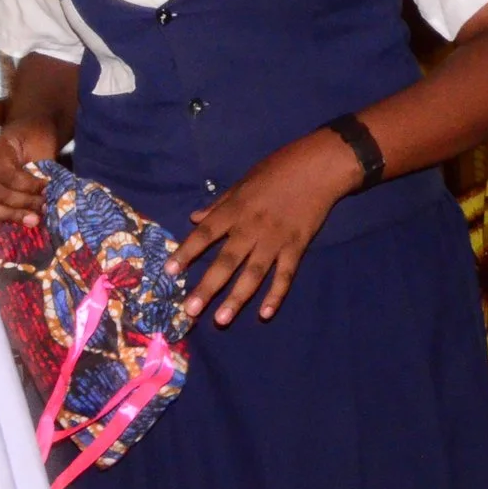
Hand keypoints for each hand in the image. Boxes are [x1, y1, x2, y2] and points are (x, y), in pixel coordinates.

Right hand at [0, 122, 55, 223]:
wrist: (27, 137)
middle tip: (43, 207)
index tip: (47, 188)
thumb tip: (48, 196)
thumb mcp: (42, 149)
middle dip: (21, 205)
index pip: (6, 174)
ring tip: (33, 219)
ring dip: (11, 216)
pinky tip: (11, 222)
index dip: (28, 186)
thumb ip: (43, 172)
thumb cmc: (36, 142)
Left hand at [168, 131, 356, 325]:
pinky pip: (285, 275)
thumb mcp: (242, 182)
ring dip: (237, 298)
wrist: (318, 168)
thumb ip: (218, 204)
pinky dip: (276, 294)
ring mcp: (275, 240)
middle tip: (190, 310)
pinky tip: (265, 313)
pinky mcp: (297, 247)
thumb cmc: (277, 170)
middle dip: (207, 287)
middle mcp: (251, 228)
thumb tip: (193, 218)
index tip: (169, 271)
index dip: (186, 252)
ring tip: (221, 320)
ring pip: (253, 274)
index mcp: (235, 210)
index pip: (205, 234)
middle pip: (226, 261)